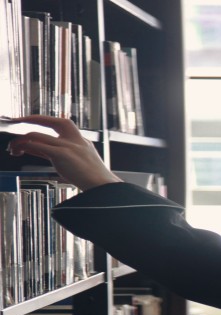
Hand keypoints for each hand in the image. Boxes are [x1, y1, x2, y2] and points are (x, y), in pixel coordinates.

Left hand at [5, 115, 121, 190]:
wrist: (104, 188)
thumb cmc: (92, 181)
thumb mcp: (77, 164)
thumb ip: (59, 156)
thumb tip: (36, 151)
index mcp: (82, 142)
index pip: (60, 126)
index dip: (44, 122)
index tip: (31, 123)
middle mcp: (76, 140)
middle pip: (52, 121)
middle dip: (32, 119)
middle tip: (18, 122)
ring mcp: (69, 146)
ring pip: (37, 135)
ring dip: (20, 140)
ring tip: (13, 148)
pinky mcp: (62, 154)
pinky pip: (37, 145)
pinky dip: (24, 146)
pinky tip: (18, 150)